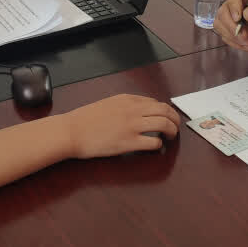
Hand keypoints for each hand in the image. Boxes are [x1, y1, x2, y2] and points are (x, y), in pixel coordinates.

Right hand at [61, 94, 181, 157]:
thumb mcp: (107, 104)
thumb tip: (139, 112)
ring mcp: (132, 126)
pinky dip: (159, 145)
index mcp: (127, 99)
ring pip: (164, 124)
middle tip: (175, 127)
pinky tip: (157, 147)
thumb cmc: (84, 120)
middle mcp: (132, 110)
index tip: (164, 118)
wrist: (72, 131)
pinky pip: (154, 142)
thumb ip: (124, 106)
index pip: (154, 102)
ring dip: (172, 131)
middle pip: (165, 110)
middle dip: (175, 118)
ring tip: (171, 137)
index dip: (163, 111)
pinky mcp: (129, 142)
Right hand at [213, 0, 247, 53]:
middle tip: (246, 36)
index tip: (239, 17)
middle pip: (222, 11)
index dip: (233, 4)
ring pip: (219, 24)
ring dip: (233, 36)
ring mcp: (228, 17)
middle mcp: (233, 4)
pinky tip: (246, 42)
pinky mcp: (226, 30)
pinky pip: (224, 36)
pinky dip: (235, 42)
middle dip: (232, 26)